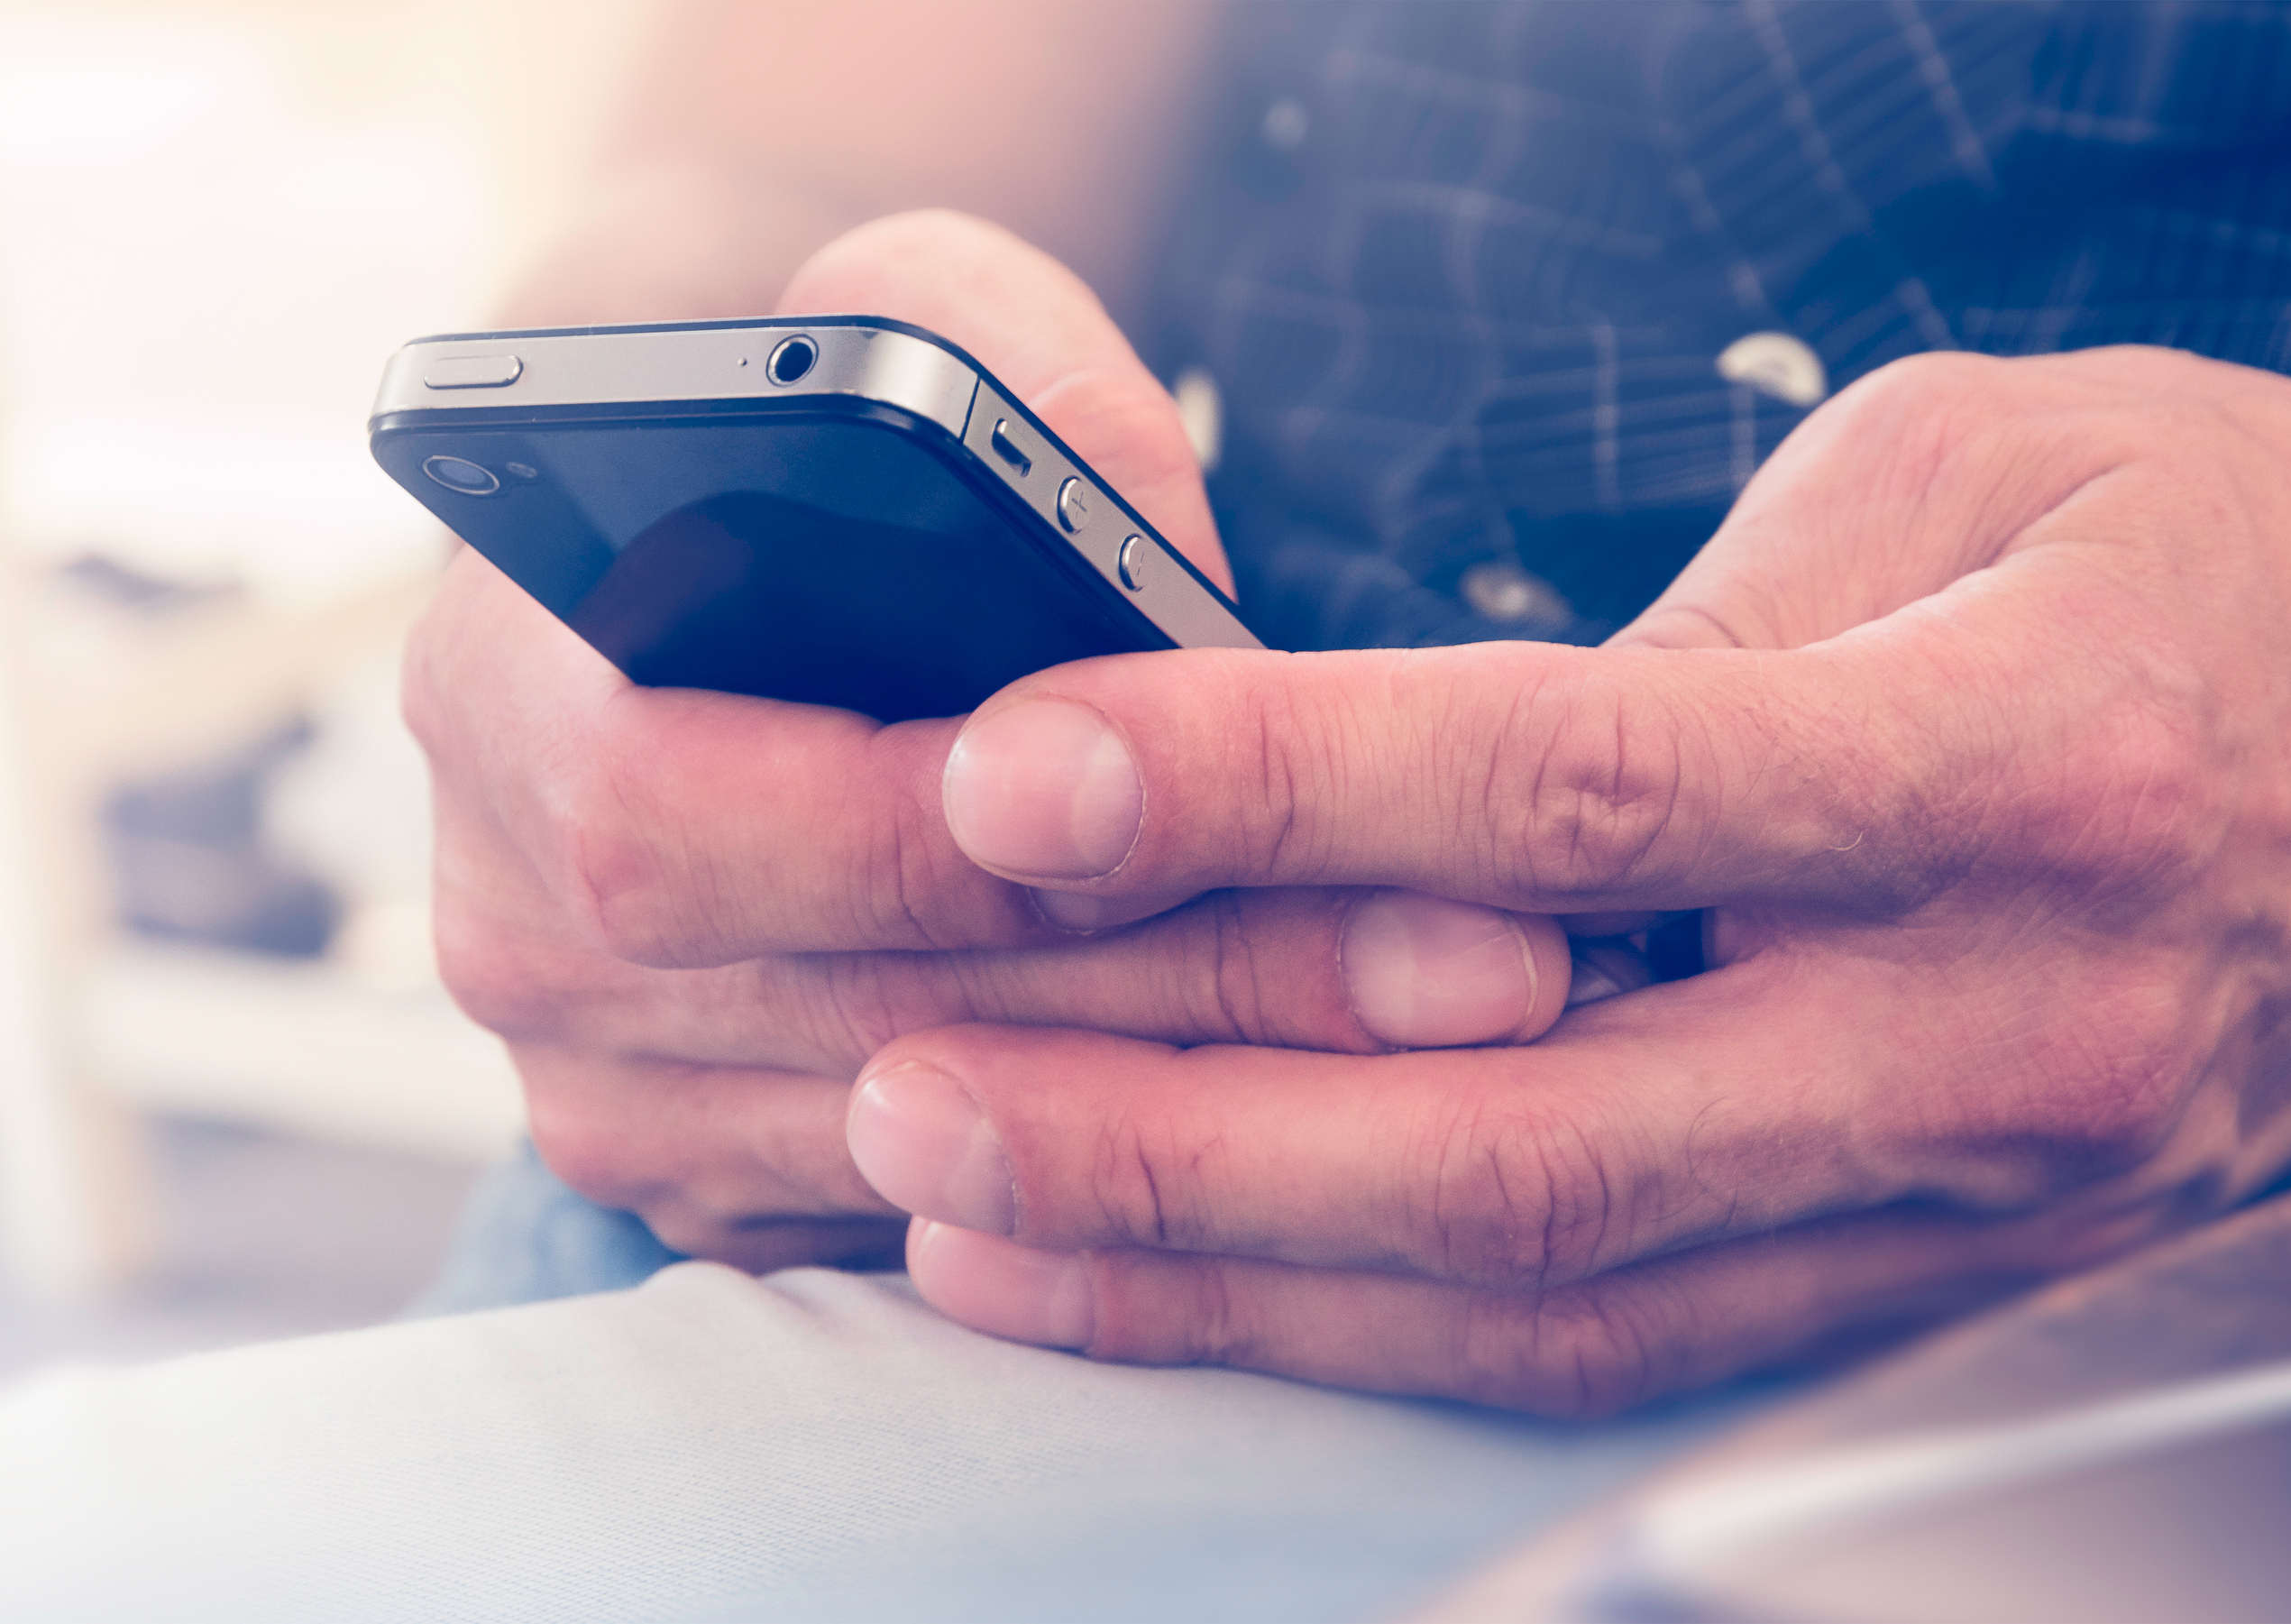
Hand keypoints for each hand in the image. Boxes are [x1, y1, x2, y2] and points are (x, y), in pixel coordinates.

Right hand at [409, 211, 1571, 1269]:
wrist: (735, 556)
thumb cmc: (832, 426)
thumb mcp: (909, 307)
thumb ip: (1000, 353)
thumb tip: (1125, 512)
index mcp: (499, 698)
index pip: (692, 820)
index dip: (940, 839)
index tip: (1204, 825)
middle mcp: (518, 925)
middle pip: (863, 1009)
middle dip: (1192, 992)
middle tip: (1481, 964)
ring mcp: (611, 1088)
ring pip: (934, 1147)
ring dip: (1222, 1102)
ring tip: (1468, 1033)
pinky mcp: (721, 1187)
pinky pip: (946, 1225)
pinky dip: (1149, 1181)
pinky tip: (1344, 1106)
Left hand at [848, 347, 2290, 1413]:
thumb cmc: (2199, 552)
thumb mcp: (1952, 475)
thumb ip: (1676, 643)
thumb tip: (1387, 780)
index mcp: (2018, 755)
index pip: (1582, 788)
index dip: (1278, 788)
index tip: (1026, 778)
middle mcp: (2003, 1018)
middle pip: (1537, 1135)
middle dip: (1187, 1139)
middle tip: (916, 1095)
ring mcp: (1985, 1187)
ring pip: (1563, 1299)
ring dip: (1241, 1278)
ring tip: (977, 1221)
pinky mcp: (1952, 1265)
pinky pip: (1635, 1342)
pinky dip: (1388, 1327)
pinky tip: (1205, 1283)